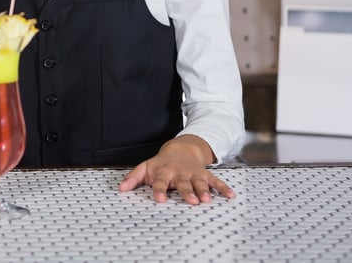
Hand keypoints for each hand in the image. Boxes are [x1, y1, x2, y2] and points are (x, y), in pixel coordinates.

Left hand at [118, 135, 234, 204]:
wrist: (181, 148)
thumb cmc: (161, 163)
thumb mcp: (145, 168)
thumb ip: (133, 178)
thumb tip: (121, 189)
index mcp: (164, 172)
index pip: (160, 182)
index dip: (159, 190)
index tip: (159, 199)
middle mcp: (180, 173)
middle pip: (183, 183)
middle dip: (187, 192)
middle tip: (191, 201)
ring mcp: (194, 173)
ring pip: (199, 182)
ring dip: (204, 190)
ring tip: (208, 199)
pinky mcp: (205, 175)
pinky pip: (215, 181)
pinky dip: (223, 188)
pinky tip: (230, 196)